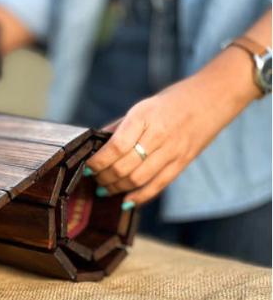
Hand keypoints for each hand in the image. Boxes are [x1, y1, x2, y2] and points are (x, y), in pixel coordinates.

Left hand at [86, 46, 259, 208]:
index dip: (98, 161)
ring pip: (138, 179)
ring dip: (117, 188)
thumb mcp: (142, 106)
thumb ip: (119, 127)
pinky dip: (140, 197)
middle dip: (104, 177)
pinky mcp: (183, 162)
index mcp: (143, 116)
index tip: (87, 167)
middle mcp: (158, 135)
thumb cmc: (172, 100)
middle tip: (94, 179)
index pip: (116, 147)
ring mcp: (172, 151)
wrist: (212, 98)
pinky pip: (158, 185)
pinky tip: (126, 201)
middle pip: (124, 166)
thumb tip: (97, 145)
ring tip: (105, 189)